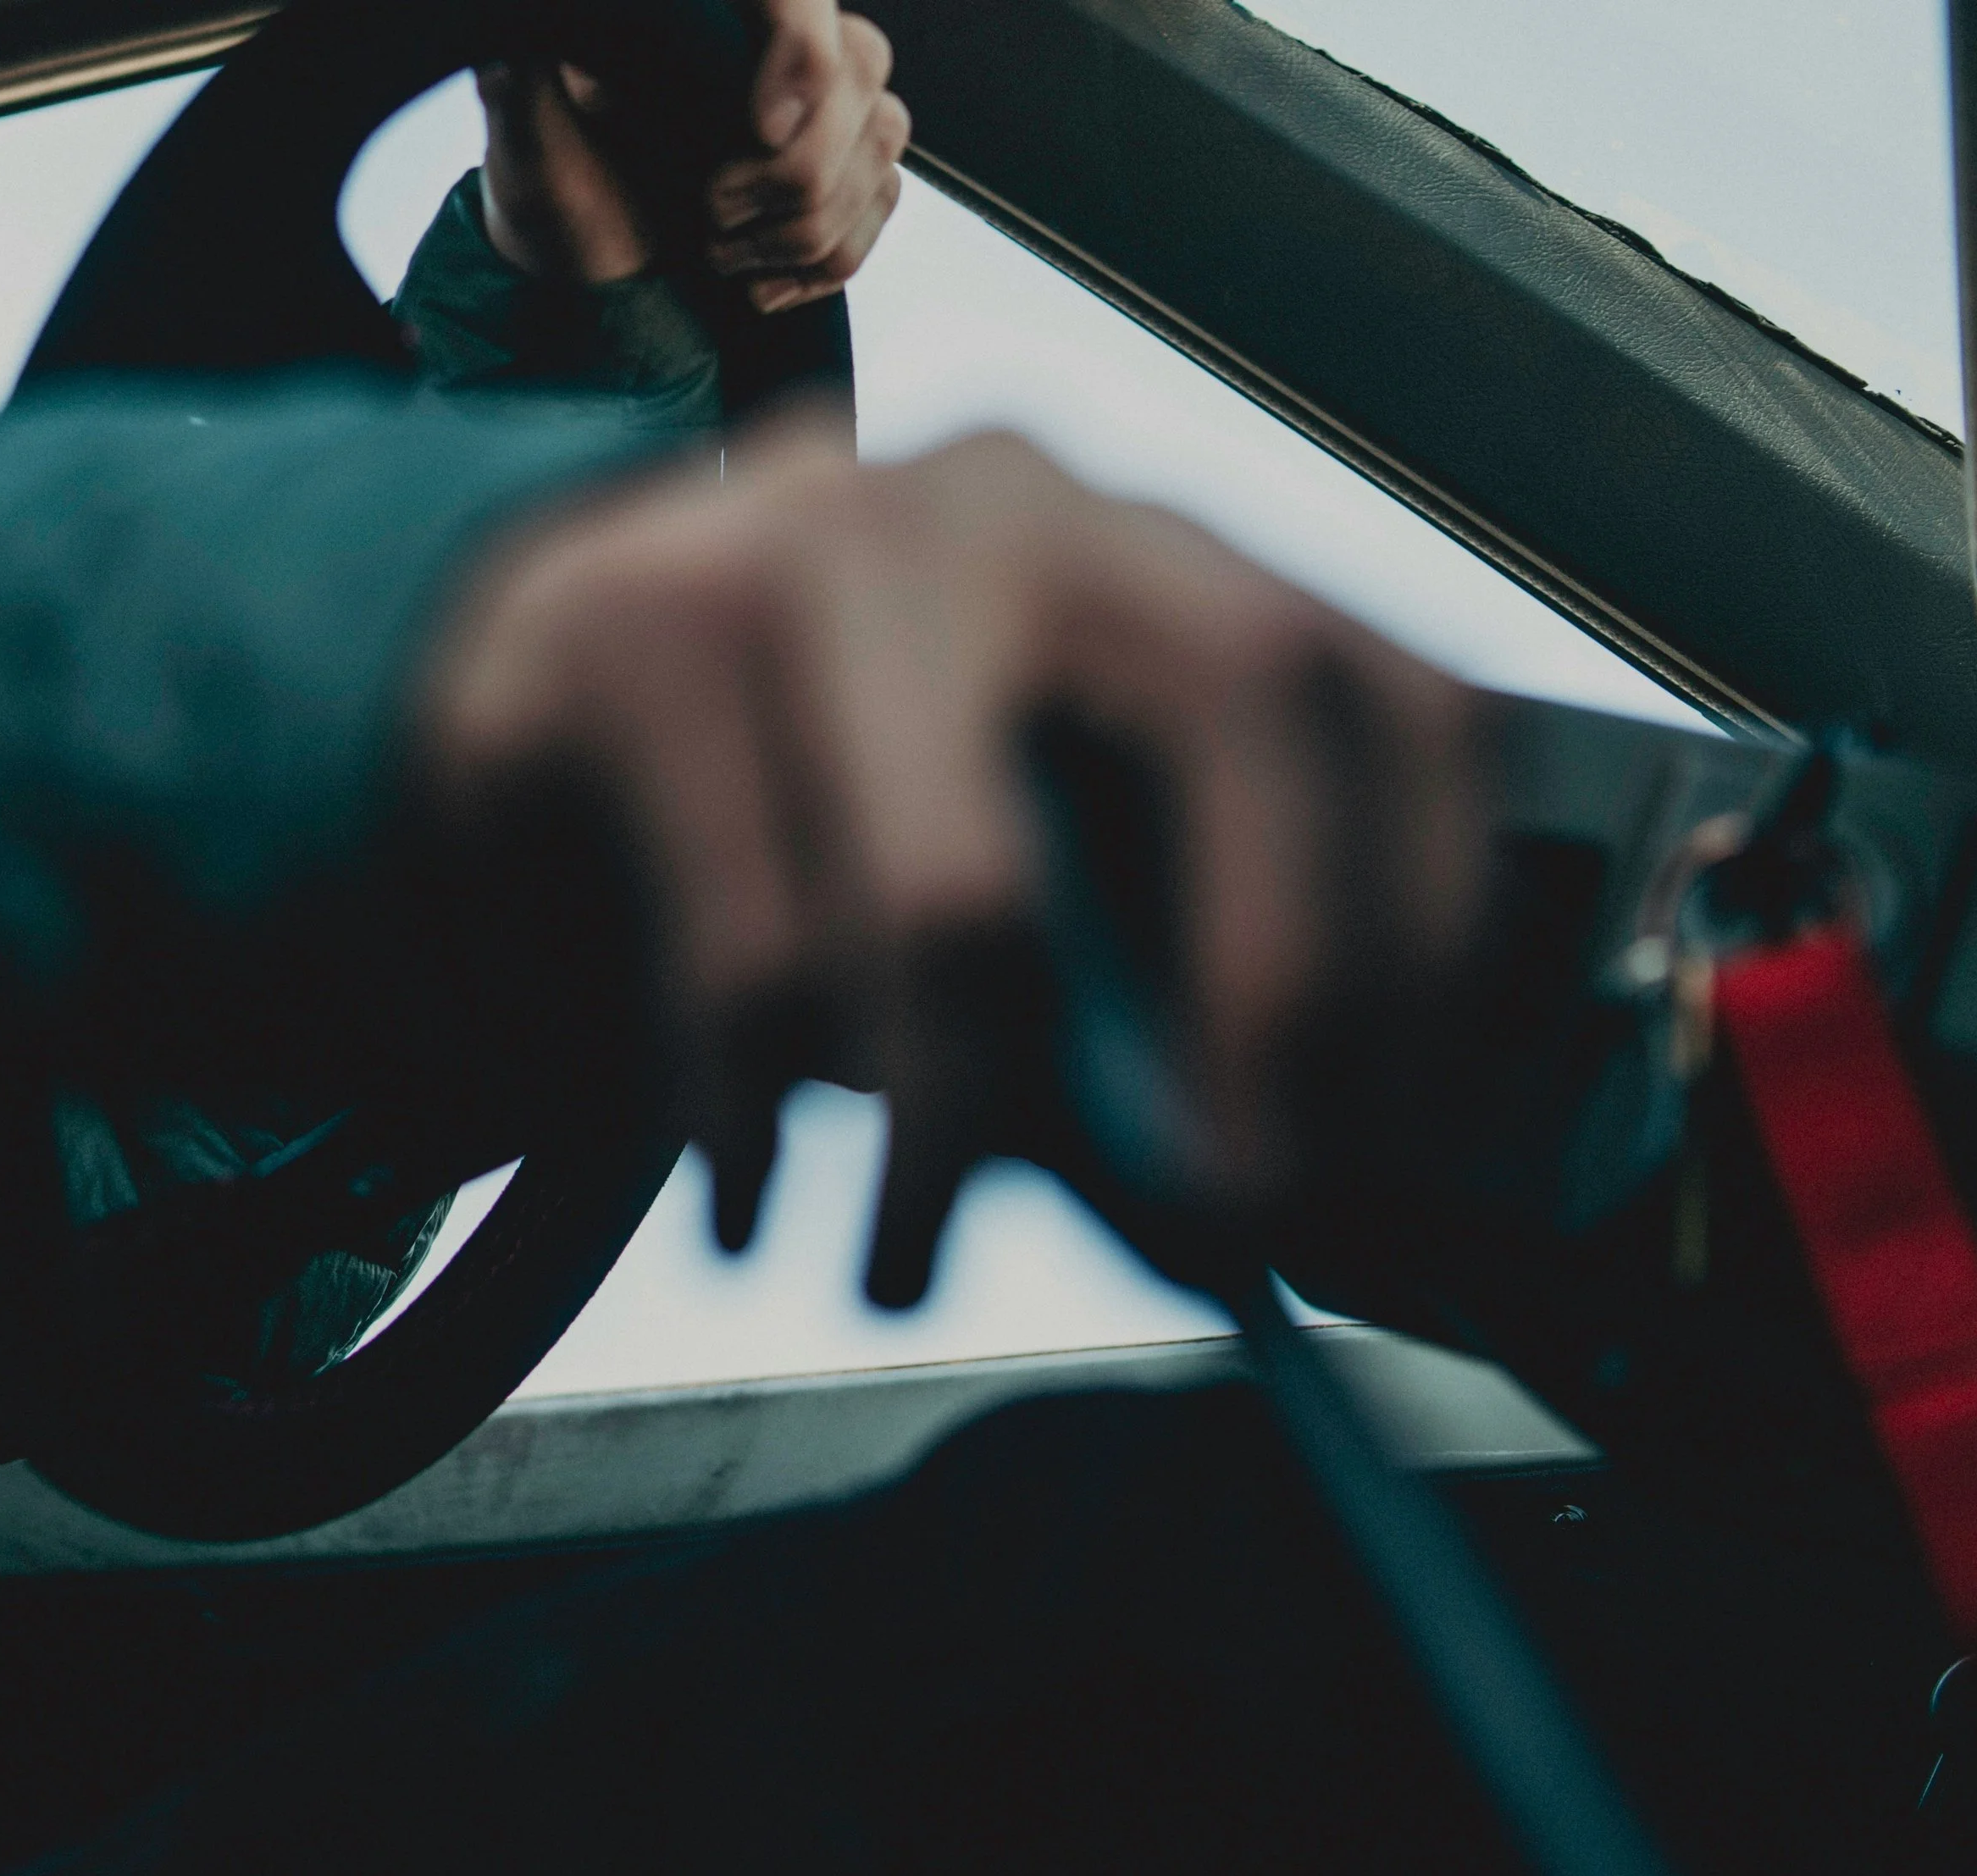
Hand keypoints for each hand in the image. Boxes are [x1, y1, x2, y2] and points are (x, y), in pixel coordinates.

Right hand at [422, 426, 1489, 1302]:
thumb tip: (1245, 1212)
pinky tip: (750, 1204)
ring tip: (903, 1269)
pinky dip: (756, 1121)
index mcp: (1159, 562)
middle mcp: (1018, 505)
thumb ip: (1139, 1015)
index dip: (1435, 930)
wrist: (541, 711)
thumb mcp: (1024, 892)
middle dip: (1275, 989)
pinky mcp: (636, 629)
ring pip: (965, 886)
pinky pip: (752, 946)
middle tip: (1233, 1222)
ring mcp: (820, 536)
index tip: (1388, 1146)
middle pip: (1239, 698)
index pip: (1397, 694)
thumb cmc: (825, 831)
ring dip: (958, 1138)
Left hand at [477, 0, 909, 311]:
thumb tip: (521, 30)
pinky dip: (826, 261)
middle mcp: (765, 43)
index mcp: (699, 17)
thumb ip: (521, 76)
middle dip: (796, 167)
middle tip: (711, 212)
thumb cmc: (552, 196)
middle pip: (862, 63)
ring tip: (721, 250)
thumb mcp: (527, 132)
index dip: (804, 49)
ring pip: (883, 142)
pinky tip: (759, 282)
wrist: (582, 273)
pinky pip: (884, 203)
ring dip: (805, 226)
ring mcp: (819, 108)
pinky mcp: (844, 174)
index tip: (759, 129)